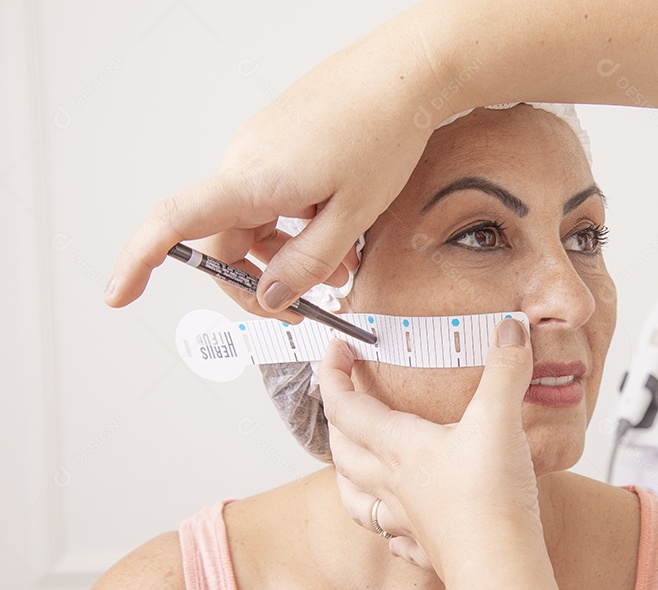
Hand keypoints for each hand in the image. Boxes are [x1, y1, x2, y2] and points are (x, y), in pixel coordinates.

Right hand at [104, 19, 449, 316]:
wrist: (401, 74)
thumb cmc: (381, 132)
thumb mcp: (353, 215)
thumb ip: (309, 263)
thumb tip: (271, 297)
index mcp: (253, 180)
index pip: (176, 222)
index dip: (140, 260)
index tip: (119, 294)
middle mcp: (244, 162)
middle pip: (226, 241)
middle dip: (261, 282)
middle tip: (304, 310)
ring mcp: (259, 151)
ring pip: (254, 223)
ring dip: (286, 256)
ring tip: (338, 272)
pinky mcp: (277, 146)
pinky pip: (271, 198)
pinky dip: (295, 227)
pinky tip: (334, 235)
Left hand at [319, 319, 540, 574]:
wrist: (499, 568)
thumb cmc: (490, 497)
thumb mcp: (499, 418)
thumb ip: (504, 370)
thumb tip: (511, 327)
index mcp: (400, 448)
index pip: (347, 407)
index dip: (333, 375)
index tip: (334, 351)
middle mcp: (394, 484)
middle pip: (343, 451)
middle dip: (335, 420)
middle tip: (340, 398)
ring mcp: (407, 521)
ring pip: (356, 499)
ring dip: (343, 476)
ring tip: (346, 466)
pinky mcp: (428, 550)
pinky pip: (396, 540)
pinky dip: (388, 529)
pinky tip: (398, 528)